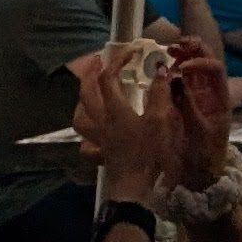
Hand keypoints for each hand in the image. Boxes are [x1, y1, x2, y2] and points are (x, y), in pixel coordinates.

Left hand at [69, 42, 182, 199]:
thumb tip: (161, 70)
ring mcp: (97, 138)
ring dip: (82, 98)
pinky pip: (85, 136)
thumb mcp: (161, 121)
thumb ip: (160, 94)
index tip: (131, 50)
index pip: (108, 77)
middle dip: (90, 72)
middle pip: (86, 92)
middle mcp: (101, 122)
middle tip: (98, 60)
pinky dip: (86, 128)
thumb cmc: (149, 155)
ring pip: (79, 114)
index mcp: (115, 111)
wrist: (133, 191)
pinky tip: (94, 126)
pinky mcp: (100, 152)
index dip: (117, 60)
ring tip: (90, 89)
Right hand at [165, 46, 235, 188]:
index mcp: (220, 99)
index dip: (200, 63)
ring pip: (194, 69)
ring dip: (183, 57)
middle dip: (193, 50)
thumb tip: (175, 78)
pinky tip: (163, 68)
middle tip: (174, 45)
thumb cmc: (202, 157)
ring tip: (168, 51)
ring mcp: (198, 98)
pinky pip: (182, 82)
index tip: (181, 68)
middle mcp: (211, 94)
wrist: (198, 179)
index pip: (216, 70)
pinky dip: (173, 71)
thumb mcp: (196, 131)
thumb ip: (186, 104)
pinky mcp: (184, 105)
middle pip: (207, 63)